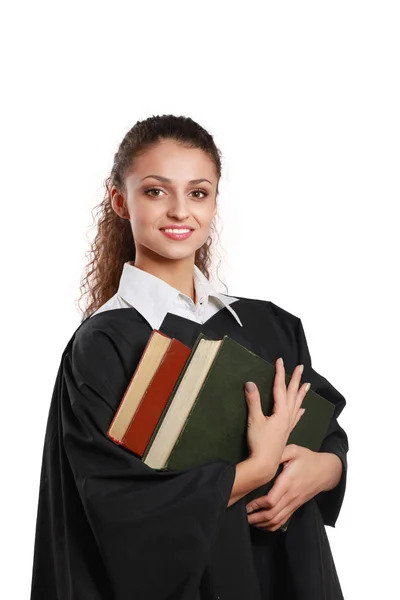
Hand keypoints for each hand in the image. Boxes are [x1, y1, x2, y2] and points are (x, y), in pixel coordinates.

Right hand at [244, 359, 308, 481]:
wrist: (264, 464)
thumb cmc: (259, 443)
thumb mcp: (254, 420)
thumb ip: (253, 401)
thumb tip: (250, 383)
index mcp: (280, 412)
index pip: (280, 388)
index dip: (280, 373)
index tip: (280, 361)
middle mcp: (287, 417)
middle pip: (293, 394)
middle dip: (296, 380)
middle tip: (300, 368)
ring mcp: (287, 425)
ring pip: (297, 404)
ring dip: (301, 393)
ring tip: (307, 384)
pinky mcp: (285, 432)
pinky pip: (295, 417)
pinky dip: (299, 411)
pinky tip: (303, 409)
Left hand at [245, 444, 338, 531]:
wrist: (326, 471)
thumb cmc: (307, 458)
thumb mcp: (293, 450)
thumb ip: (278, 453)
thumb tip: (263, 457)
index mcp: (289, 481)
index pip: (272, 500)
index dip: (258, 505)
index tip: (247, 504)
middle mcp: (291, 495)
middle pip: (272, 514)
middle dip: (256, 517)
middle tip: (243, 515)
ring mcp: (294, 503)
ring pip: (277, 520)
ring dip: (262, 523)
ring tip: (250, 521)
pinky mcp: (296, 506)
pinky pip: (284, 521)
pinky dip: (272, 526)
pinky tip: (262, 524)